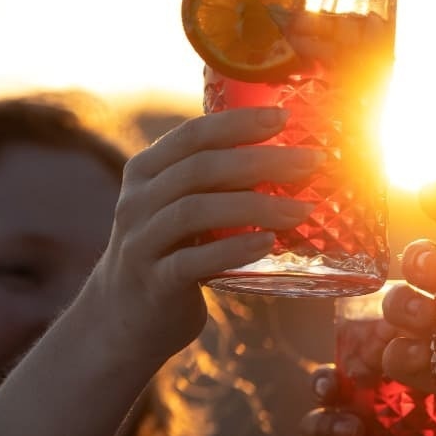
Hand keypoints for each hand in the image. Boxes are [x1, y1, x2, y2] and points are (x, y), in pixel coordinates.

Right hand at [81, 107, 324, 366]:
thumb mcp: (182, 207)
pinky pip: (194, 261)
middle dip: (261, 160)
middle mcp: (137, 201)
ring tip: (302, 209)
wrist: (124, 318)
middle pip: (202, 169)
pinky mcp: (154, 282)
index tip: (284, 117)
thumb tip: (292, 159)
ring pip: (196, 211)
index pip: (193, 135)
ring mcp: (141, 241)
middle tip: (311, 162)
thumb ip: (216, 182)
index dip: (238, 123)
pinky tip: (268, 243)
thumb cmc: (172, 252)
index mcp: (146, 172)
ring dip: (256, 205)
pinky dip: (233, 249)